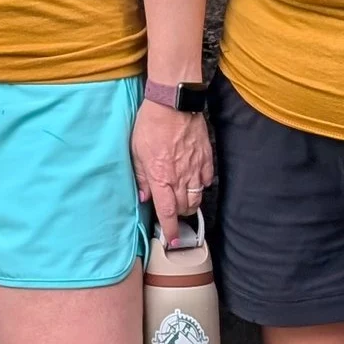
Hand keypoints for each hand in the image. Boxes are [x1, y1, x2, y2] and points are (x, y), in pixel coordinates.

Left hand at [131, 102, 212, 242]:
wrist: (173, 103)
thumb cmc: (150, 124)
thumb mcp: (136, 151)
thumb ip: (140, 177)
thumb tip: (144, 196)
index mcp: (161, 178)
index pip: (168, 212)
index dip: (171, 230)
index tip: (173, 241)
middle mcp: (180, 177)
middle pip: (184, 208)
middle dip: (179, 214)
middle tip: (172, 211)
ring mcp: (195, 168)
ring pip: (197, 197)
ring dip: (190, 203)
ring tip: (183, 199)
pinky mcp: (206, 157)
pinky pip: (207, 180)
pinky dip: (202, 185)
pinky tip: (195, 181)